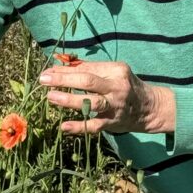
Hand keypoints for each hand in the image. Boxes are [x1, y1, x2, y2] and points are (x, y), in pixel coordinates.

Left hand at [38, 61, 175, 134]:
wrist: (149, 108)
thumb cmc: (124, 87)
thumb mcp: (112, 73)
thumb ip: (89, 69)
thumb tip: (60, 65)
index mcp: (116, 70)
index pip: (87, 68)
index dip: (65, 70)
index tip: (47, 71)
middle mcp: (116, 87)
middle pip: (88, 81)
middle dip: (63, 80)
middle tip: (44, 80)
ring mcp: (114, 106)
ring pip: (90, 102)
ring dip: (69, 100)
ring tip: (51, 98)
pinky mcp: (112, 122)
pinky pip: (94, 125)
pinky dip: (78, 127)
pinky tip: (64, 126)